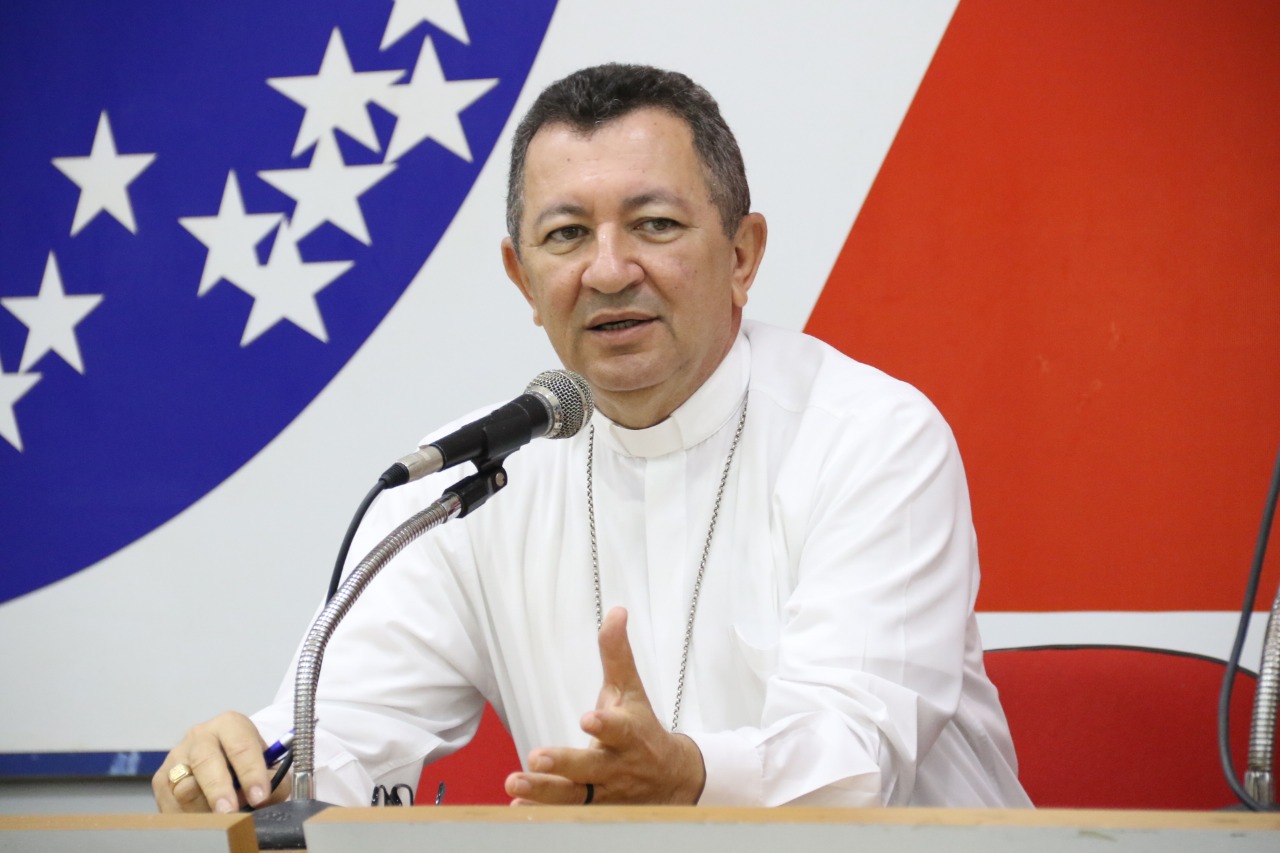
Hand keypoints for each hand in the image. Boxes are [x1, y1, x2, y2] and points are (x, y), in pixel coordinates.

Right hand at [152, 711, 289, 813]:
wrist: (223, 757)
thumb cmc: (248, 763)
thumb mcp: (268, 765)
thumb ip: (274, 780)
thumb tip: (264, 798)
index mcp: (230, 725)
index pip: (241, 746)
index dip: (251, 772)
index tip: (259, 796)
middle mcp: (200, 735)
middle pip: (205, 761)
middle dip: (219, 789)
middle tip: (231, 811)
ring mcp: (176, 756)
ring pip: (185, 786)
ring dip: (203, 807)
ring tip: (220, 819)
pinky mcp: (161, 779)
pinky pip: (171, 803)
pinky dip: (188, 815)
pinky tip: (203, 817)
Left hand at [504, 607, 705, 804]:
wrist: (671, 778)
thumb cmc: (642, 728)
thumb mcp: (630, 691)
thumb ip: (617, 655)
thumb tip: (615, 611)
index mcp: (628, 734)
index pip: (619, 730)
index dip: (605, 725)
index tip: (589, 719)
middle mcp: (616, 766)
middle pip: (590, 767)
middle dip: (564, 763)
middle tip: (536, 757)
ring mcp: (604, 792)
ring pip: (574, 796)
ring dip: (543, 791)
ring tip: (514, 783)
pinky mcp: (593, 810)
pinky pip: (566, 814)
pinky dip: (542, 812)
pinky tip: (517, 805)